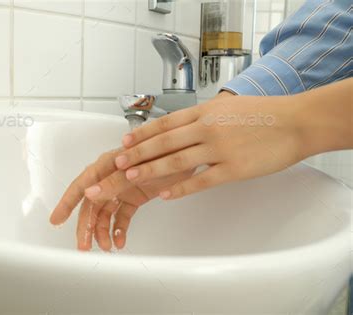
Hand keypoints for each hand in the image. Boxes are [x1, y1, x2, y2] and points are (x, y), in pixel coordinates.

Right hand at [50, 148, 191, 250]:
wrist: (190, 152)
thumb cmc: (166, 151)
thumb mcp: (140, 167)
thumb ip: (115, 180)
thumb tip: (90, 193)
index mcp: (108, 164)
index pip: (82, 185)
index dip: (67, 202)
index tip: (55, 220)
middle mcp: (111, 176)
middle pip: (92, 204)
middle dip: (86, 226)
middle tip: (83, 246)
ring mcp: (123, 187)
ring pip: (105, 212)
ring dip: (103, 230)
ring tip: (106, 247)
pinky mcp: (135, 196)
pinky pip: (122, 215)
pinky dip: (119, 228)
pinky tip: (120, 241)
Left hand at [85, 93, 305, 200]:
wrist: (296, 122)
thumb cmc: (263, 113)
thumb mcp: (227, 105)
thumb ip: (202, 115)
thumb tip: (181, 124)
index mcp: (205, 112)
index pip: (164, 124)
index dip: (141, 134)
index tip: (124, 142)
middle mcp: (207, 129)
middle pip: (164, 143)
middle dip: (137, 154)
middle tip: (117, 164)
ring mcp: (220, 149)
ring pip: (176, 162)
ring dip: (150, 171)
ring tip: (132, 178)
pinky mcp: (233, 169)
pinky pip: (201, 181)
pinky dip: (181, 189)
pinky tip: (165, 196)